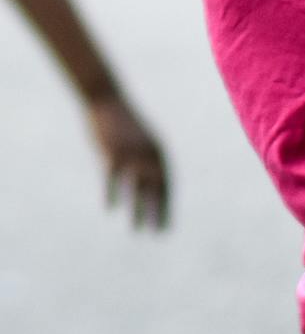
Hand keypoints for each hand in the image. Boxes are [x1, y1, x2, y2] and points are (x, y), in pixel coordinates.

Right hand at [86, 94, 168, 228]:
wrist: (108, 99)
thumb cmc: (124, 123)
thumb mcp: (141, 140)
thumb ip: (148, 159)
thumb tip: (152, 181)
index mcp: (158, 151)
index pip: (167, 184)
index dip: (167, 206)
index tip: (166, 227)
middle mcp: (149, 153)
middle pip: (157, 188)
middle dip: (158, 212)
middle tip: (157, 234)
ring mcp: (131, 151)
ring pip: (138, 185)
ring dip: (139, 209)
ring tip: (137, 230)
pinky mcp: (111, 150)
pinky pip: (113, 176)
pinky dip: (112, 192)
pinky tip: (110, 208)